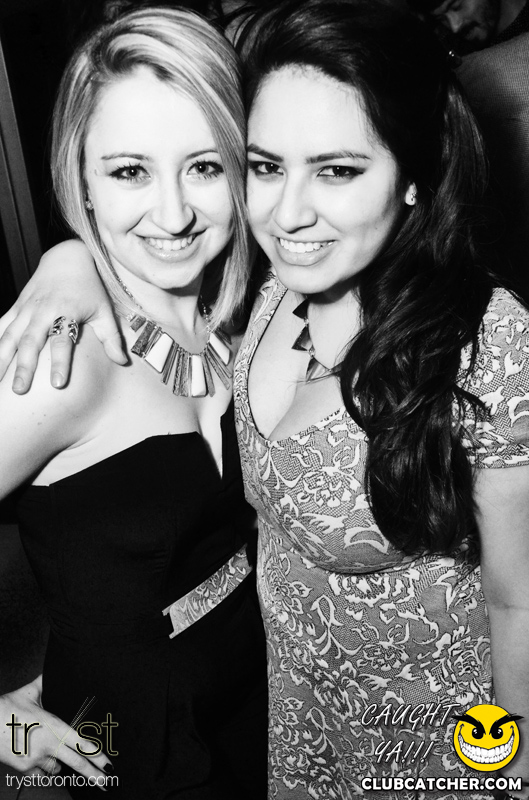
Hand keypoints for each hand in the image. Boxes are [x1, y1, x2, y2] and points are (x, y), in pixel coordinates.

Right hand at [0, 240, 126, 393]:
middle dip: (24, 367)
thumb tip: (122, 361)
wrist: (67, 259)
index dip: (59, 363)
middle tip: (20, 390)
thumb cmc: (88, 288)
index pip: (62, 342)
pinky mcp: (16, 306)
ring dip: (2, 358)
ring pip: (10, 335)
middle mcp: (43, 311)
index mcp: (66, 312)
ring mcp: (26, 308)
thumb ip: (111, 337)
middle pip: (30, 342)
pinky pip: (1, 325)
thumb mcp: (104, 310)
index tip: (58, 384)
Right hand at [0, 676, 112, 786]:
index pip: (81, 742)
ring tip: (65, 762)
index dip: (97, 754)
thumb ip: (47, 682)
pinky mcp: (24, 768)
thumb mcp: (31, 692)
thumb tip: (56, 667)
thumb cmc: (7, 707)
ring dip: (62, 767)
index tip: (109, 763)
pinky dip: (45, 768)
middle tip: (108, 782)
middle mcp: (47, 744)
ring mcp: (36, 759)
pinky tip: (44, 762)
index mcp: (54, 725)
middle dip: (94, 775)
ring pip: (57, 768)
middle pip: (76, 763)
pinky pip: (41, 772)